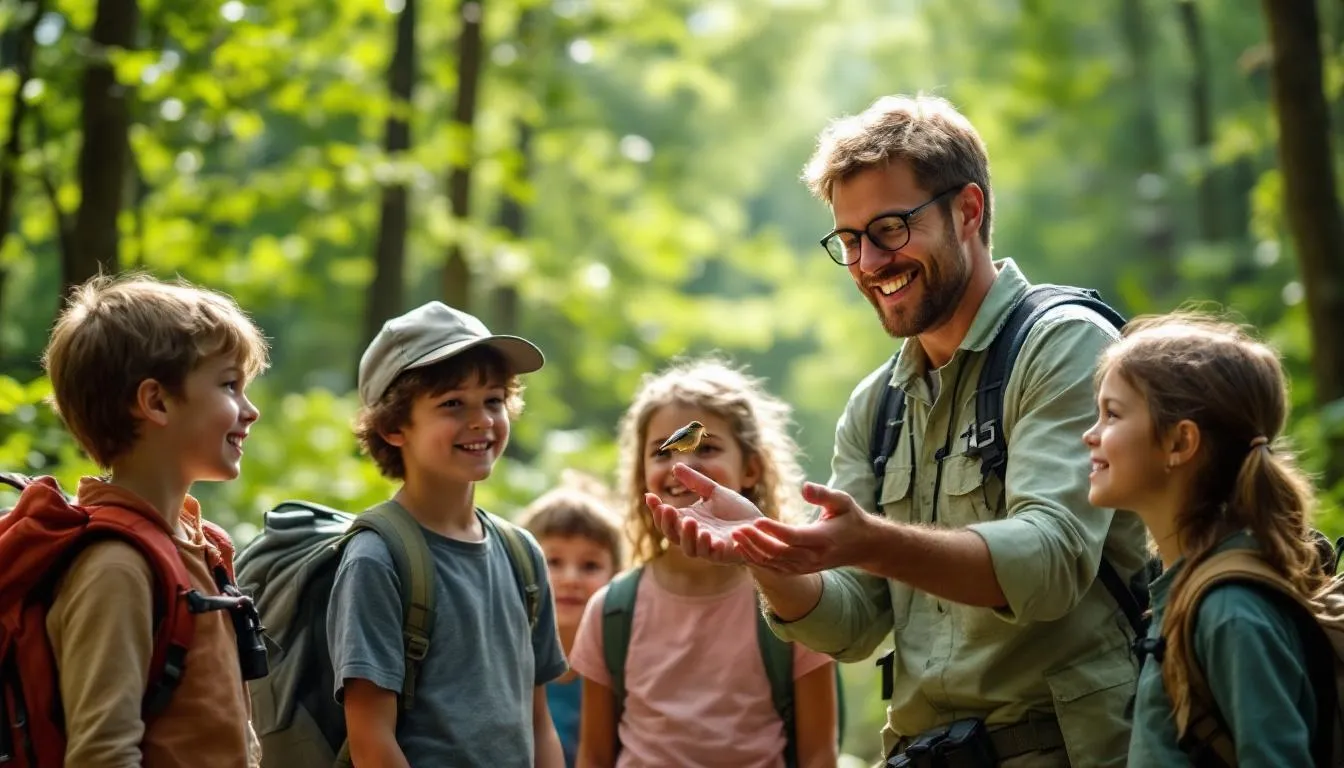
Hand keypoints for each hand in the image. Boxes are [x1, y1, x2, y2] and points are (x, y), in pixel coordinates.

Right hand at [643, 463, 763, 563]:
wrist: (760, 527)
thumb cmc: (736, 512)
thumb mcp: (714, 492)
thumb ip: (695, 481)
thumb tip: (675, 466)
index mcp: (688, 521)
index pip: (666, 518)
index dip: (656, 509)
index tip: (649, 496)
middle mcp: (694, 536)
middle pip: (672, 534)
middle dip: (667, 523)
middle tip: (667, 508)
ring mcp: (708, 547)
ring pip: (689, 548)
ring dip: (687, 535)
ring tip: (689, 520)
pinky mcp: (723, 555)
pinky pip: (711, 554)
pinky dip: (708, 545)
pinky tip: (708, 534)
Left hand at [731, 482, 875, 573]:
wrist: (863, 546)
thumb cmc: (850, 518)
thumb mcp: (843, 501)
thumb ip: (824, 494)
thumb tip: (804, 487)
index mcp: (823, 539)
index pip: (793, 537)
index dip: (773, 530)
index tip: (755, 520)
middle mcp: (813, 557)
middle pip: (779, 553)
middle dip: (756, 541)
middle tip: (737, 528)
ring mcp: (806, 567)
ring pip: (774, 563)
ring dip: (753, 551)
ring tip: (736, 537)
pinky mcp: (800, 571)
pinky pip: (775, 568)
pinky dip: (757, 560)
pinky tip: (743, 549)